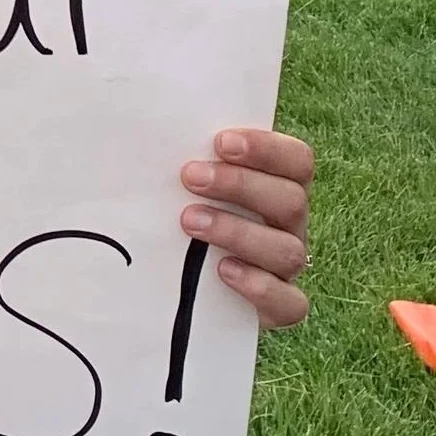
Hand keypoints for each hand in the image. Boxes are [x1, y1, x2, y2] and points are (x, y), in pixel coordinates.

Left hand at [182, 127, 312, 327]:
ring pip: (287, 249)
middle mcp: (287, 226)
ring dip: (237, 231)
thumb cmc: (174, 218)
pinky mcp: (278, 309)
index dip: (266, 149)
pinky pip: (288, 303)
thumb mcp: (178, 186)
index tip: (220, 142)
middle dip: (240, 185)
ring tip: (189, 222)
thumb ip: (181, 157)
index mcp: (276, 187)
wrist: (176, 291)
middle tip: (190, 177)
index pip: (296, 160)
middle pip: (291, 200)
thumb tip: (139, 126)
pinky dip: (259, 286)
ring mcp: (285, 268)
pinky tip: (222, 271)